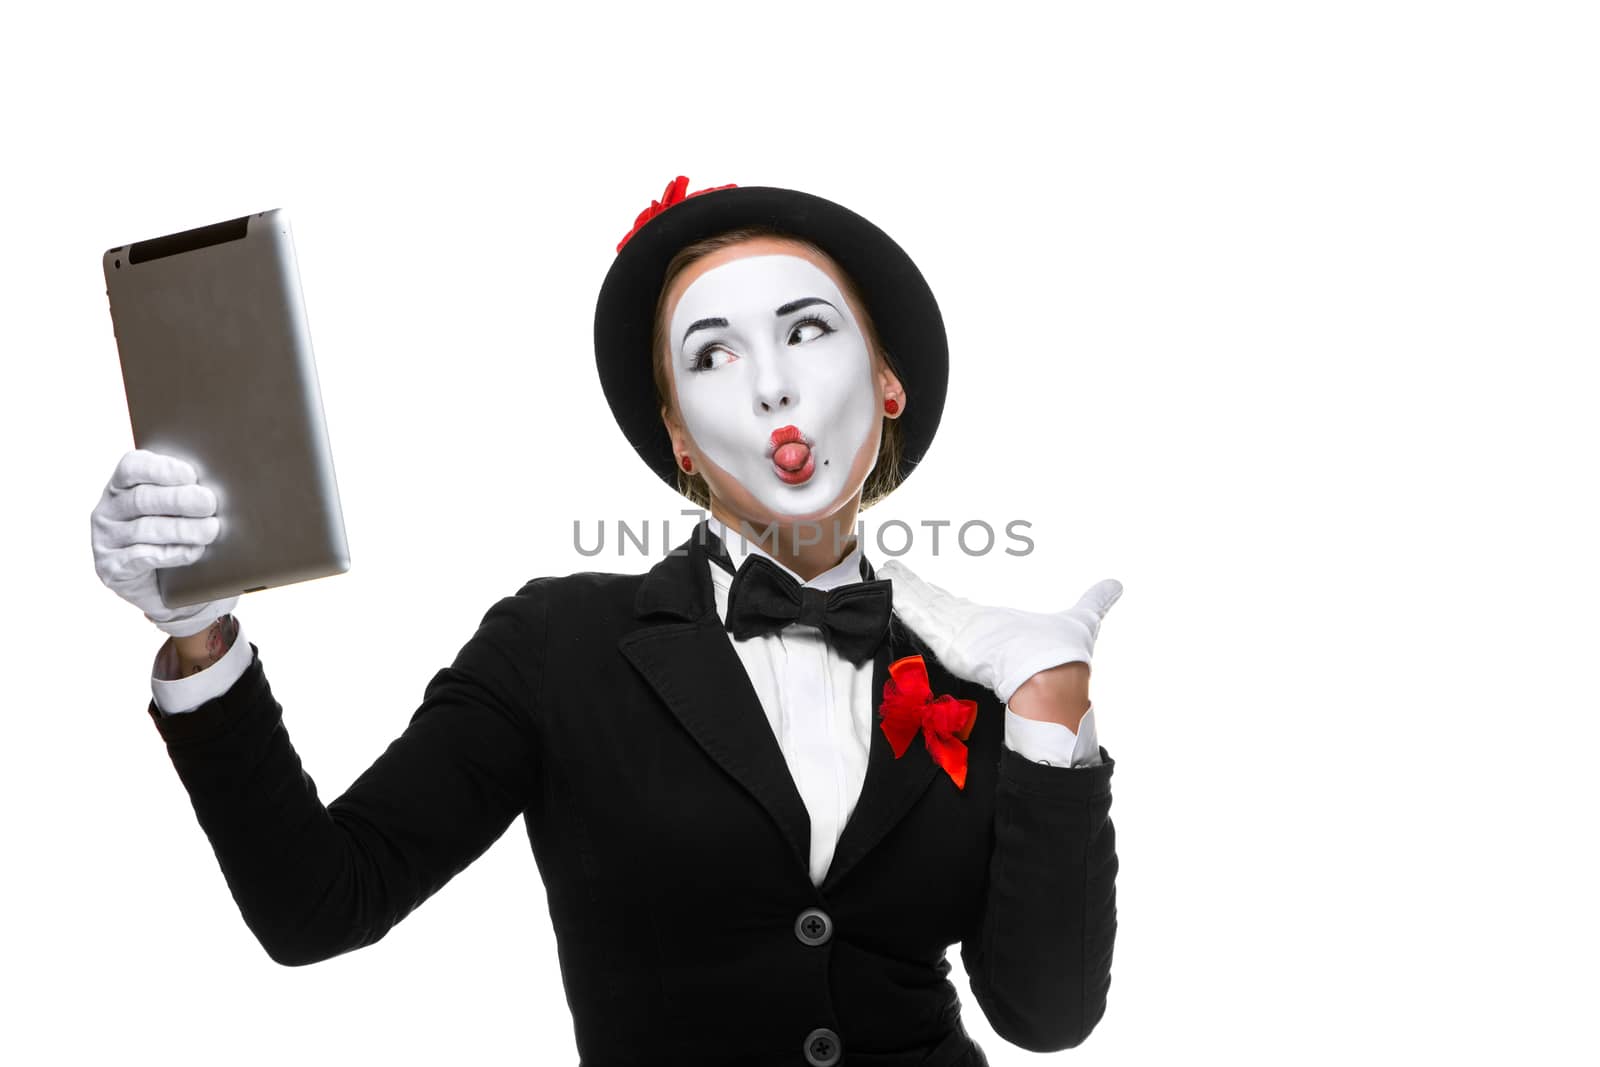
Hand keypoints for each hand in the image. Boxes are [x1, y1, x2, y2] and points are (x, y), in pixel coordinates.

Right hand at [90, 449, 238, 636]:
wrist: (173, 587)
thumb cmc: (180, 536)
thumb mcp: (181, 511)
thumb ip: (189, 493)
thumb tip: (219, 484)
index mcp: (122, 486)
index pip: (133, 467)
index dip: (162, 469)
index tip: (191, 475)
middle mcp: (109, 510)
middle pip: (142, 498)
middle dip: (179, 500)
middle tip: (209, 504)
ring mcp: (105, 540)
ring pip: (144, 529)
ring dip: (181, 529)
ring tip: (210, 530)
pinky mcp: (110, 568)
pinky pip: (140, 557)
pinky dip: (171, 554)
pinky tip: (193, 552)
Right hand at [877, 558, 1122, 703]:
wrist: (1049, 677)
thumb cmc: (1062, 654)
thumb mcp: (1081, 618)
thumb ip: (1095, 601)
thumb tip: (1117, 584)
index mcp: (992, 628)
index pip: (960, 610)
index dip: (942, 599)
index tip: (928, 587)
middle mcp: (970, 629)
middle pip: (937, 604)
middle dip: (915, 589)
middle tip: (893, 570)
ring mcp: (956, 632)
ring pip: (924, 604)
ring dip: (904, 587)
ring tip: (884, 569)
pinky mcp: (946, 635)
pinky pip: (917, 612)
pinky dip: (901, 597)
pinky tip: (886, 582)